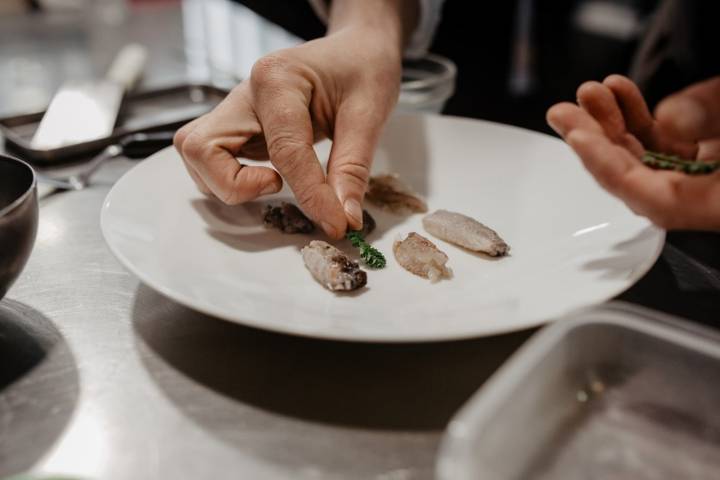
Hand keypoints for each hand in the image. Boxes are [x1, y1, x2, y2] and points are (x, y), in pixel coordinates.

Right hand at [174, 26, 401, 238]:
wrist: (355, 49)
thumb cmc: (362, 68)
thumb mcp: (370, 112)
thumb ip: (352, 168)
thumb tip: (344, 218)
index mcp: (277, 78)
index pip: (284, 150)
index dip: (310, 195)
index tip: (337, 224)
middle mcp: (245, 93)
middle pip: (202, 148)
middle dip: (235, 186)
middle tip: (279, 188)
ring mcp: (235, 110)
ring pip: (196, 154)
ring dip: (226, 183)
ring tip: (276, 182)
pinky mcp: (237, 127)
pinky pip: (210, 158)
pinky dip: (229, 178)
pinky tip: (270, 178)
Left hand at [547, 75, 719, 229]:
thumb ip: (717, 116)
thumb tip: (670, 117)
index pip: (653, 200)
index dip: (610, 170)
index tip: (578, 139)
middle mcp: (710, 199)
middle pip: (640, 179)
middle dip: (598, 142)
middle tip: (563, 114)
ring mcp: (710, 177)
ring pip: (648, 158)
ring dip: (614, 124)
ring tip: (590, 94)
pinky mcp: (712, 155)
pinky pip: (665, 144)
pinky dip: (639, 118)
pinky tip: (619, 91)